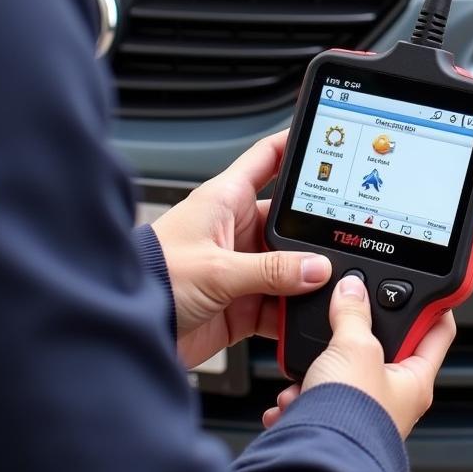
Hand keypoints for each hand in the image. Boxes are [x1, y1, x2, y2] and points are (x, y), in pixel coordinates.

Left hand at [150, 131, 331, 368]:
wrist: (126, 332)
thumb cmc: (151, 279)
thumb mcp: (217, 269)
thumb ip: (272, 269)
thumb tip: (317, 268)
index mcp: (225, 200)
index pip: (269, 158)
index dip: (296, 145)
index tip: (328, 139)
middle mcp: (236, 229)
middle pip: (291, 218)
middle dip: (316, 229)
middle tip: (346, 232)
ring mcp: (242, 266)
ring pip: (291, 264)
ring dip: (308, 276)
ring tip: (332, 281)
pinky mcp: (242, 303)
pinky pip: (282, 302)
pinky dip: (296, 309)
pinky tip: (311, 311)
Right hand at [262, 274, 455, 438]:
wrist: (315, 465)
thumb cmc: (351, 418)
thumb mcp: (355, 347)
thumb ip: (354, 313)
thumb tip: (353, 289)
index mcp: (415, 379)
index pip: (437, 330)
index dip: (432, 304)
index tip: (421, 285)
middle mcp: (394, 398)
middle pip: (382, 348)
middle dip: (355, 335)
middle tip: (344, 317)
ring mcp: (362, 412)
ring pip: (342, 372)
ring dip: (321, 367)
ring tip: (312, 369)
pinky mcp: (332, 424)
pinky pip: (316, 397)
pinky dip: (302, 394)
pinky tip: (294, 397)